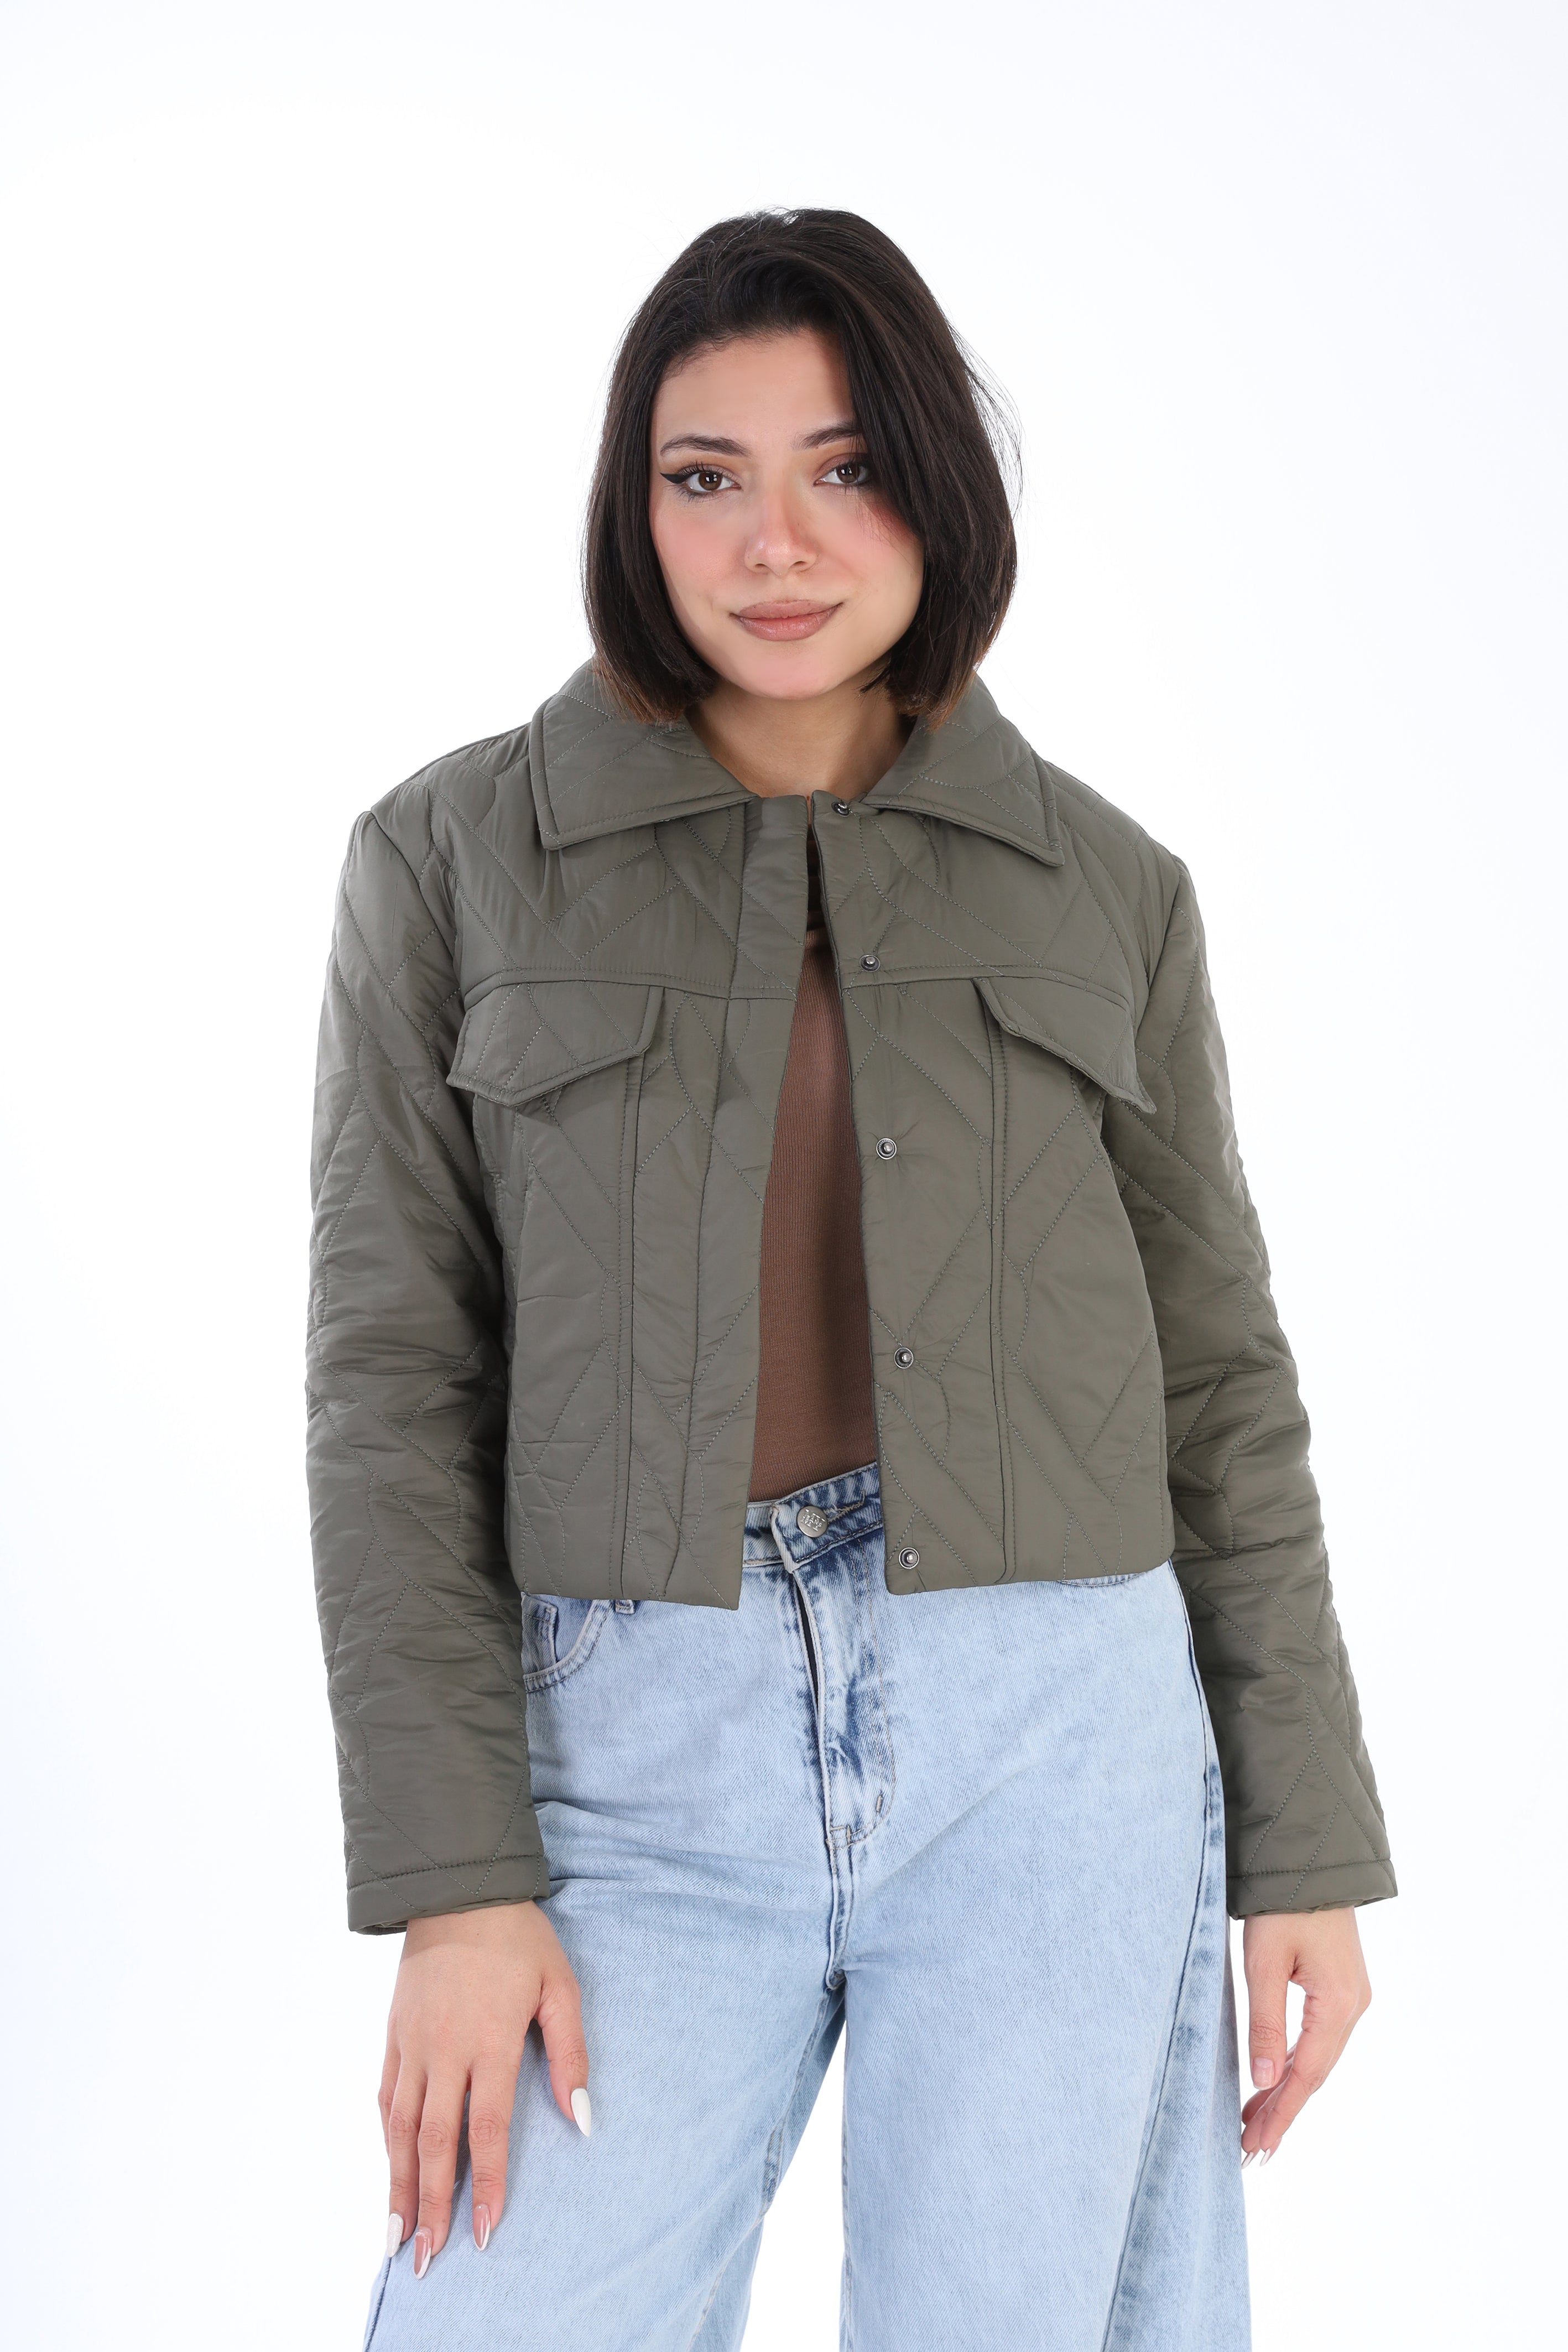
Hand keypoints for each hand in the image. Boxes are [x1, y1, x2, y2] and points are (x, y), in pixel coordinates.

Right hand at [380, 1900, 589, 2274]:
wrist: (457, 1887)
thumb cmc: (518, 1938)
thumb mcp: (559, 1985)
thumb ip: (570, 2053)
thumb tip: (583, 2118)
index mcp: (489, 2039)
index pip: (487, 2127)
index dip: (488, 2182)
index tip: (487, 2230)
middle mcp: (443, 2048)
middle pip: (435, 2141)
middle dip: (431, 2204)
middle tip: (428, 2257)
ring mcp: (412, 2043)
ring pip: (400, 2128)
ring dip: (398, 2185)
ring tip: (397, 2237)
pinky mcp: (392, 2033)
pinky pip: (385, 2097)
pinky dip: (387, 2140)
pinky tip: (391, 2169)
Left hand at [1240, 1906, 1369, 2162]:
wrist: (1311, 1857)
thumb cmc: (1283, 1904)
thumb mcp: (1264, 1961)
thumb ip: (1265, 2022)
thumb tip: (1263, 2079)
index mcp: (1339, 2003)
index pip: (1306, 2074)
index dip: (1280, 2112)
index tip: (1255, 2146)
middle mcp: (1353, 2006)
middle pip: (1314, 2073)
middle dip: (1281, 2110)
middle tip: (1248, 2148)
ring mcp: (1350, 1997)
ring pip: (1316, 2058)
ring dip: (1286, 2090)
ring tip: (1253, 2124)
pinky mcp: (1339, 1987)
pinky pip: (1317, 2038)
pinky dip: (1294, 2063)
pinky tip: (1273, 2080)